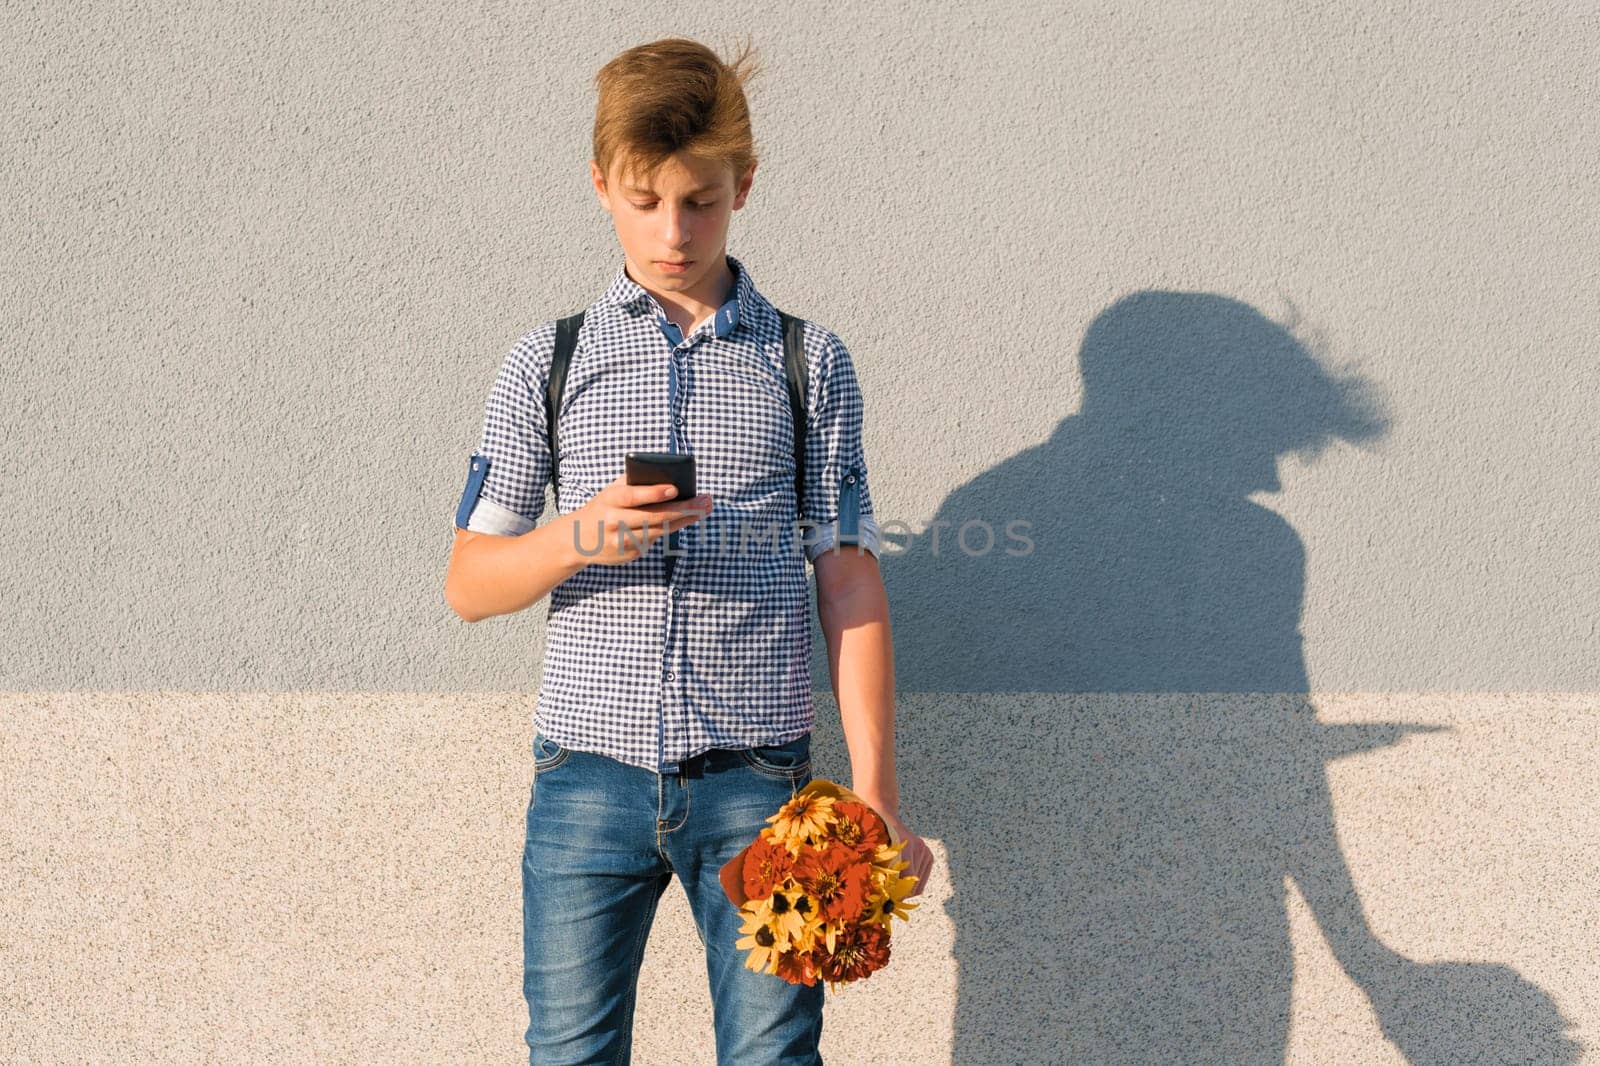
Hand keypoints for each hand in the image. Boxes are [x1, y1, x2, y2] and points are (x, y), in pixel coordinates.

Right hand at [570, 474, 711, 566]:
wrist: (579, 540)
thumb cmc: (603, 507)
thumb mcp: (610, 491)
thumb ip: (633, 482)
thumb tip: (667, 473)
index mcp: (610, 501)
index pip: (633, 496)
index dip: (653, 493)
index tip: (675, 489)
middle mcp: (616, 522)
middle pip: (655, 517)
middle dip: (684, 509)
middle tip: (706, 501)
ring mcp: (623, 541)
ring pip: (661, 530)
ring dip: (685, 519)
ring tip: (704, 509)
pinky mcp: (630, 554)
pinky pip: (655, 539)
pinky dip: (669, 528)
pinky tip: (683, 519)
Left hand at [878, 809, 933, 897]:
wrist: (884, 817)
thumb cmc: (875, 839)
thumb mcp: (873, 856)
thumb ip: (879, 874)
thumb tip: (882, 898)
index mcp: (904, 848)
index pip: (906, 881)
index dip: (896, 895)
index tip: (887, 902)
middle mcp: (917, 848)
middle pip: (913, 886)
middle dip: (900, 894)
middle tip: (888, 898)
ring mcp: (924, 851)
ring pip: (918, 885)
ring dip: (906, 889)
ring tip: (892, 887)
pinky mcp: (928, 855)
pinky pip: (922, 879)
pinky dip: (912, 884)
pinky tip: (902, 880)